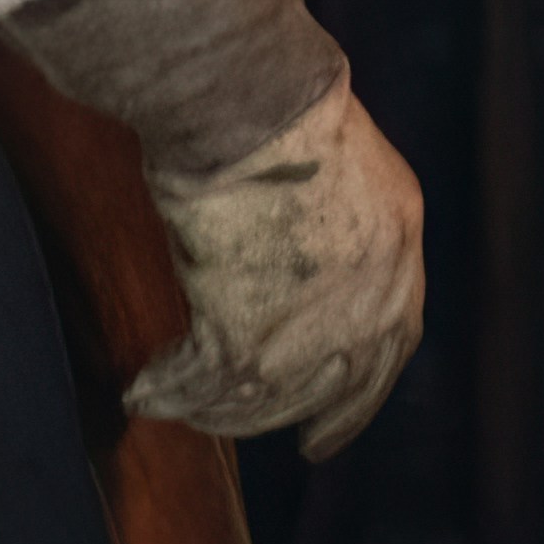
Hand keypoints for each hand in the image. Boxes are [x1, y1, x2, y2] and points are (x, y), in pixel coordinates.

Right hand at [130, 83, 427, 452]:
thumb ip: (341, 223)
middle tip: (268, 441)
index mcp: (400, 243)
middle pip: (335, 385)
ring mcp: (314, 323)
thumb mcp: (346, 164)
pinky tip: (143, 390)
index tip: (331, 431)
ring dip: (216, 409)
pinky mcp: (247, 330)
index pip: (394, 345)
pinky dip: (168, 390)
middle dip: (297, 418)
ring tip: (177, 404)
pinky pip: (202, 382)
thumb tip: (302, 264)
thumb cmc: (280, 107)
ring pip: (264, 395)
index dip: (362, 394)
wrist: (251, 102)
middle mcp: (371, 296)